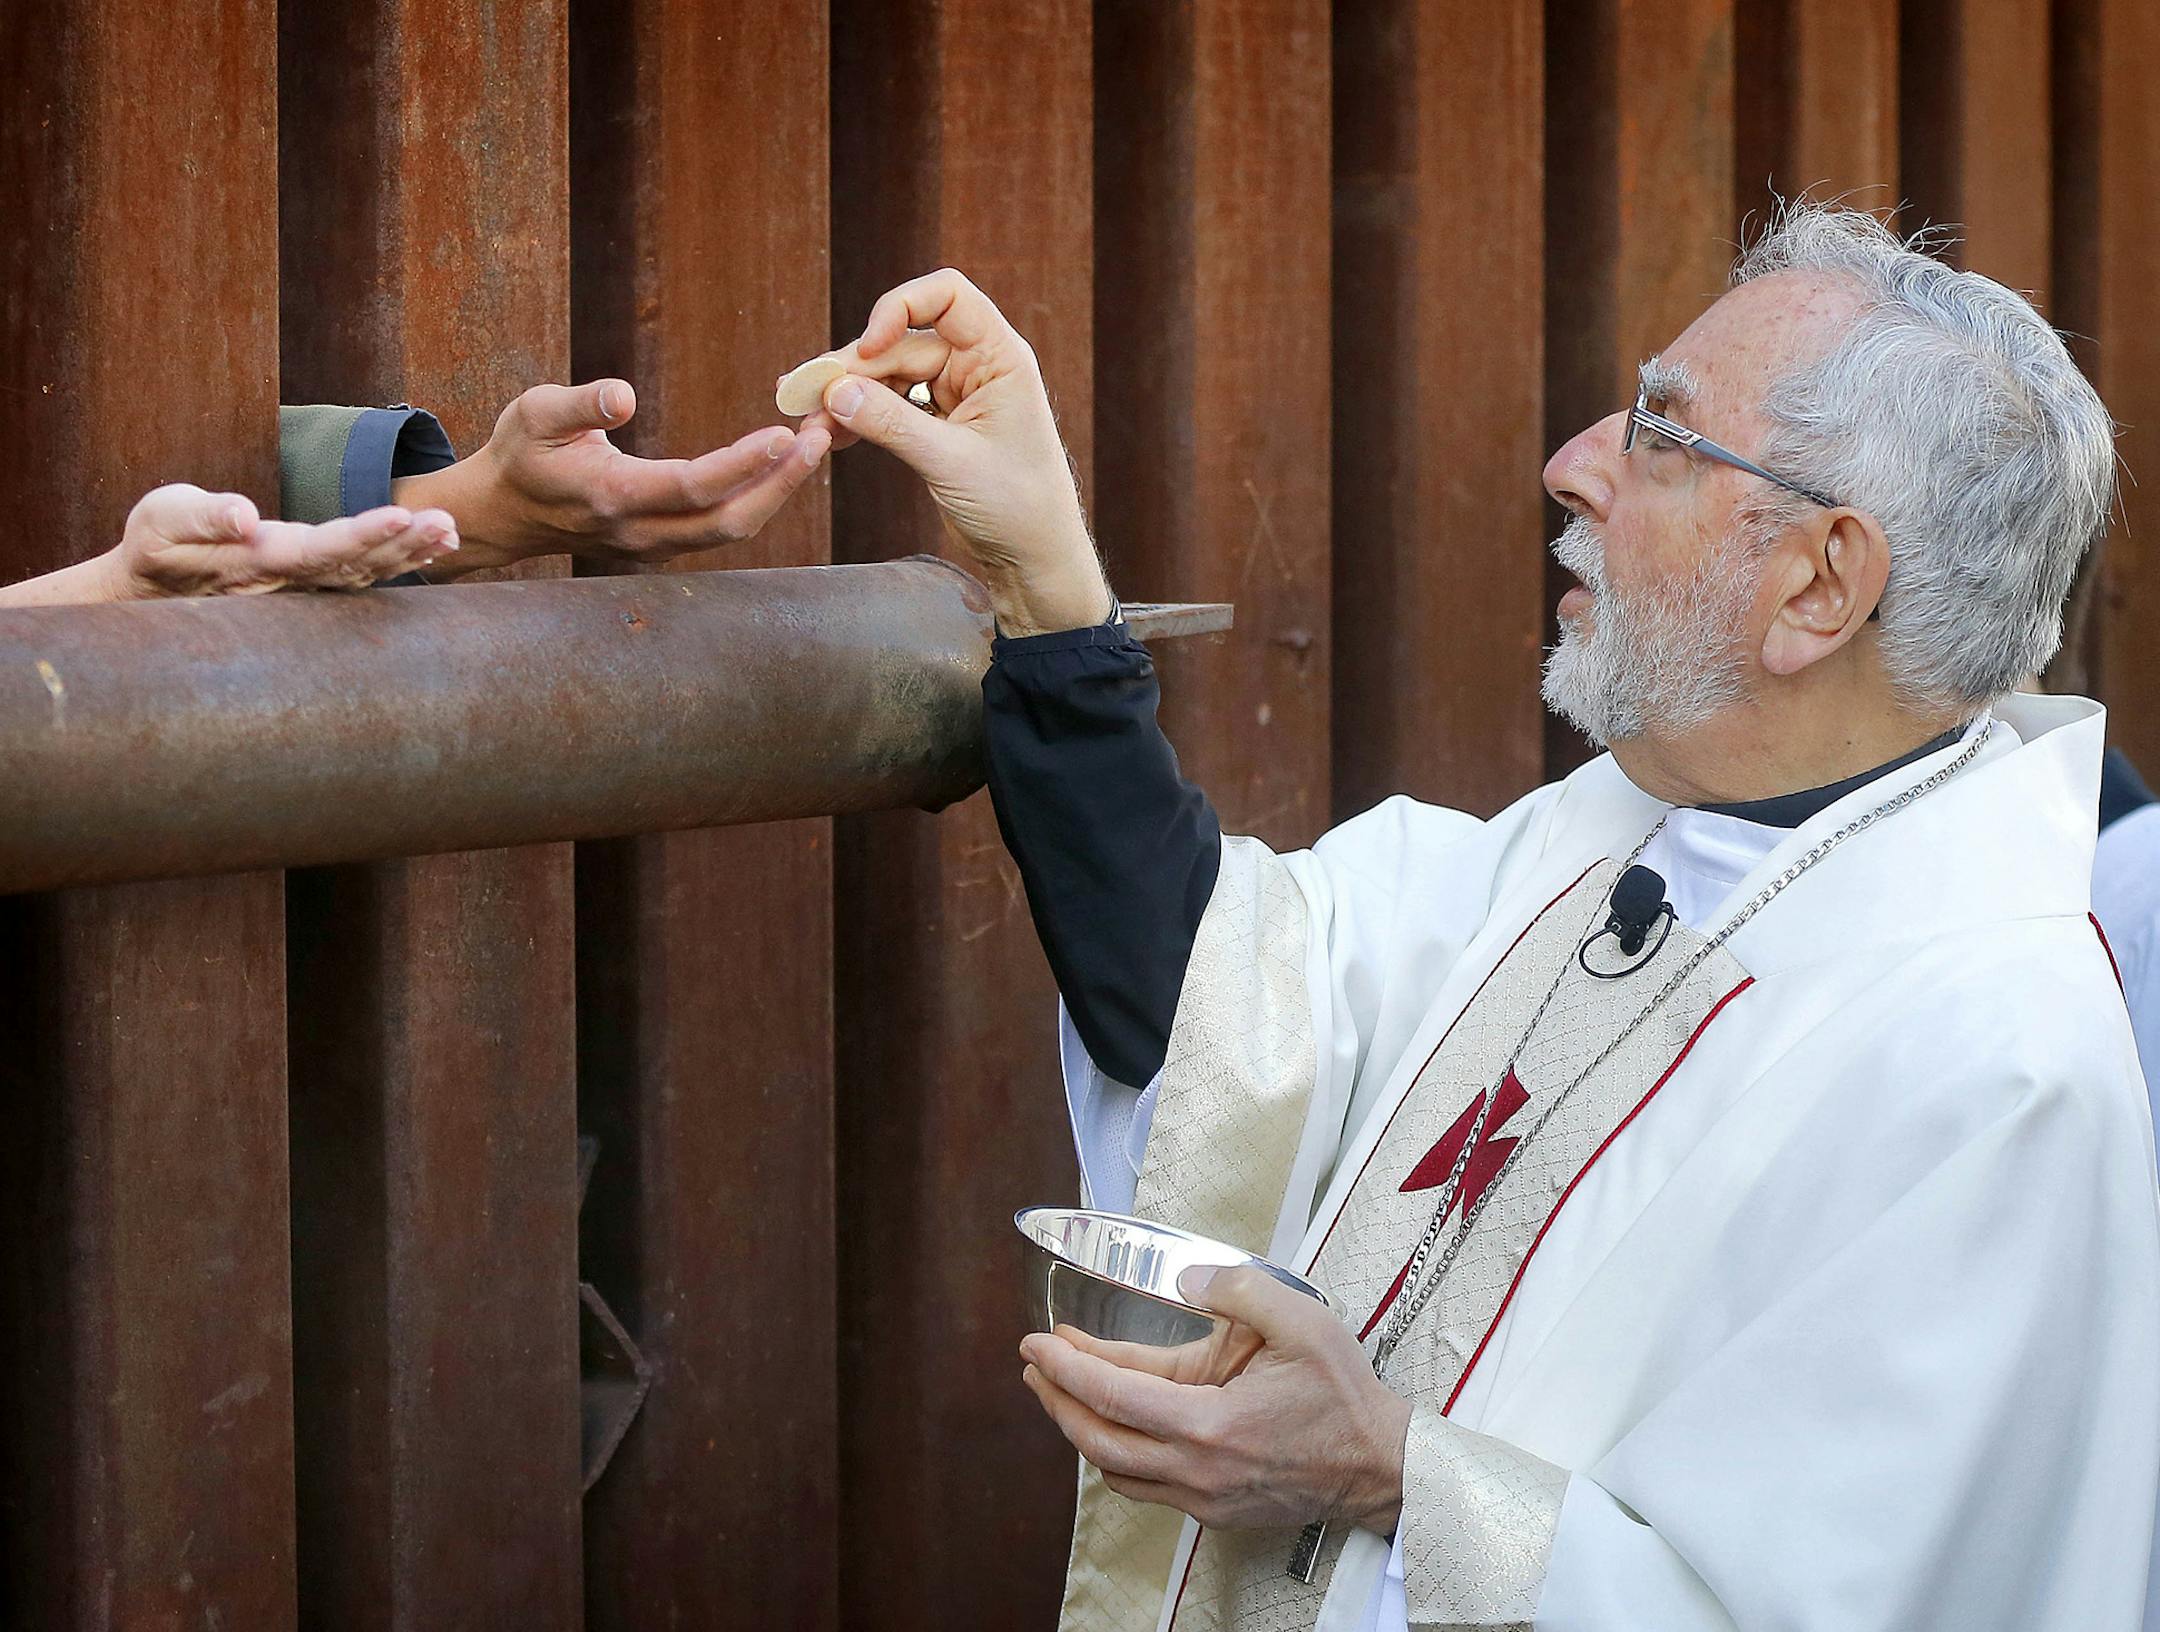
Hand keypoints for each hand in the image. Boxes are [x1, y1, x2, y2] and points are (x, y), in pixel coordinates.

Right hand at [78, 484, 452, 602]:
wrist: (153, 587)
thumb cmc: (157, 546)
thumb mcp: (163, 520)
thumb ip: (203, 517)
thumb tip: (243, 515)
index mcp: (258, 563)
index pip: (319, 550)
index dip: (361, 535)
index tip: (400, 516)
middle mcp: (291, 581)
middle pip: (357, 564)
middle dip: (403, 543)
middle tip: (446, 523)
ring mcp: (305, 588)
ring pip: (367, 573)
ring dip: (411, 552)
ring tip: (450, 530)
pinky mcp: (313, 583)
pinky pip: (364, 575)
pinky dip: (400, 559)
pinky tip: (434, 546)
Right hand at [393, 379, 829, 574]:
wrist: (503, 513)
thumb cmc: (520, 452)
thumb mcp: (532, 413)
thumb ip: (579, 405)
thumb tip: (623, 395)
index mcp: (609, 496)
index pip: (692, 486)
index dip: (744, 464)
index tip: (787, 433)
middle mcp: (639, 532)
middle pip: (729, 522)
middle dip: (782, 484)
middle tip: (821, 437)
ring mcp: (654, 548)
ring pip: (731, 531)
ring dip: (778, 491)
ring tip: (814, 444)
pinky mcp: (664, 547)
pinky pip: (721, 529)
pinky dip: (758, 498)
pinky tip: (784, 464)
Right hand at [819, 268, 1112, 634]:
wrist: (1034, 557)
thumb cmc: (1016, 506)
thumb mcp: (950, 462)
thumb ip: (892, 423)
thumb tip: (835, 392)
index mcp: (999, 357)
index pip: (947, 296)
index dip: (900, 308)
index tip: (868, 348)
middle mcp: (978, 365)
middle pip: (902, 342)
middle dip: (853, 368)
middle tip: (805, 399)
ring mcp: (957, 393)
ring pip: (890, 375)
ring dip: (849, 396)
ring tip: (812, 425)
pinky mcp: (940, 423)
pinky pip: (891, 406)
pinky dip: (863, 417)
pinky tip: (834, 435)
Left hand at [1019, 1265, 1411, 1533]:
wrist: (1381, 1467)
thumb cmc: (1344, 1396)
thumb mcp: (1301, 1321)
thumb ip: (1238, 1288)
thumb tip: (1185, 1280)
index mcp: (1210, 1423)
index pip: (1114, 1395)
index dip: (1067, 1367)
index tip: (1037, 1342)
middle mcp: (1197, 1469)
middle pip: (1098, 1440)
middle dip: (1056, 1400)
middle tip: (1034, 1366)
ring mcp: (1204, 1497)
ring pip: (1116, 1470)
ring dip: (1081, 1429)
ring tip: (1062, 1391)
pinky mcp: (1214, 1511)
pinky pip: (1145, 1487)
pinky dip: (1117, 1455)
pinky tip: (1113, 1426)